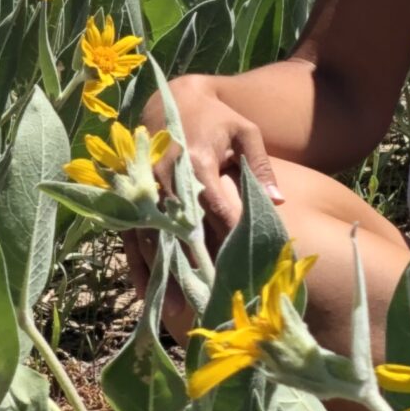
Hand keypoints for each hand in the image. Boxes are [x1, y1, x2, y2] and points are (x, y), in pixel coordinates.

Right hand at [126, 75, 284, 339]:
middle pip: (180, 229)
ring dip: (164, 275)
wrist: (172, 100)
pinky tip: (149, 293)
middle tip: (208, 299)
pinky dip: (139, 265)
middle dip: (193, 266)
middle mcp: (165, 178)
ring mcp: (144, 192)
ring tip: (177, 310)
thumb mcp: (245, 132)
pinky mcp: (132, 201)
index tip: (242, 264)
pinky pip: (132, 237)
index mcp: (195, 161)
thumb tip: (278, 200)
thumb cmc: (216, 119)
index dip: (228, 235)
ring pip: (152, 239)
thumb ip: (259, 166)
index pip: (214, 206)